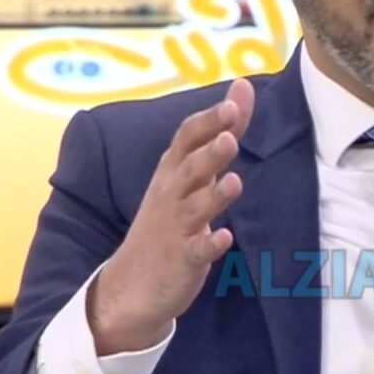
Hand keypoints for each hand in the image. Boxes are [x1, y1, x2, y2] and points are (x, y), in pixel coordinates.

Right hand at [87, 79, 254, 354]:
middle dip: (209, 153)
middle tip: (230, 137)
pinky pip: (196, 252)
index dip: (208, 122)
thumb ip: (220, 131)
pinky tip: (224, 238)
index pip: (186, 139)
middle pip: (189, 170)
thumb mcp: (190, 174)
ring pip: (194, 209)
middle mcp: (171, 196)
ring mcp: (175, 229)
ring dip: (214, 196)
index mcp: (173, 172)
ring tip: (234, 182)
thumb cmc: (169, 218)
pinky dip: (209, 244)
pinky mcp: (182, 261)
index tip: (232, 105)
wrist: (131, 285)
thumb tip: (243, 88)